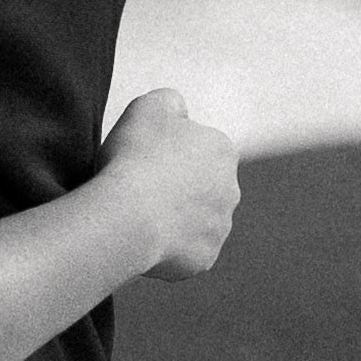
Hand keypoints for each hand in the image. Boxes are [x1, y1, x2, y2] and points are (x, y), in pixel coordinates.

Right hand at [95, 85, 239, 274]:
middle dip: (177, 189)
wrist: (129, 215)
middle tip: (140, 190)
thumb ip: (170, 102)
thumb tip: (179, 111)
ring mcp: (220, 227)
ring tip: (140, 217)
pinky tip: (144, 239)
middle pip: (201, 187)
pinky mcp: (205, 259)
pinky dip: (168, 249)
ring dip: (174, 219)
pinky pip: (186, 252)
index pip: (197, 150)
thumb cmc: (136, 157)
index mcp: (222, 150)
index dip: (167, 155)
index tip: (143, 161)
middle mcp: (231, 189)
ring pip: (195, 221)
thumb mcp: (149, 106)